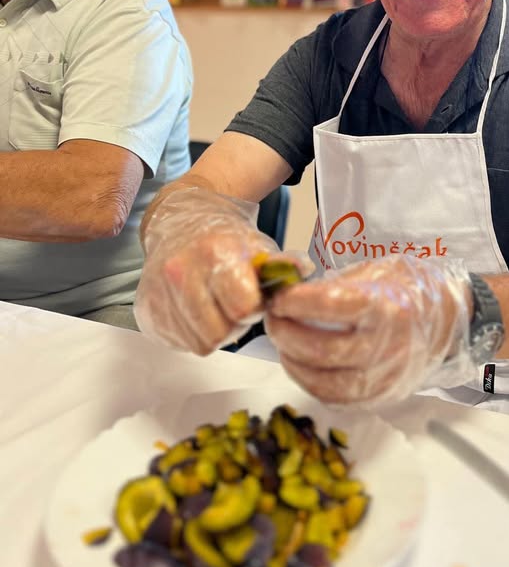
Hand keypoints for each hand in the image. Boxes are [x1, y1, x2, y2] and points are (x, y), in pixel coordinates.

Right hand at [135, 186, 296, 354]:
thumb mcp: (259, 245)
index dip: (253, 308)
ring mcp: (159, 293)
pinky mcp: (146, 310)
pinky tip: (196, 310)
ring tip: (216, 307)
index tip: (252, 298)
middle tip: (233, 305)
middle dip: (232, 324)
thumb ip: (284, 263)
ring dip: (213, 331)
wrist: (181, 222)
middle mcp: (181, 272)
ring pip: (199, 344)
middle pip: (219, 333)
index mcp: (214, 253)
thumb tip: (303, 270)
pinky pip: (178, 343)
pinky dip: (192, 332)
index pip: (242, 308)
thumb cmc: (224, 240)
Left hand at [265, 256, 472, 405]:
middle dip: (285, 334)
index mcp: (387, 306)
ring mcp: (387, 377)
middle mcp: (389, 345)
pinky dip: (311, 383)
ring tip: (283, 342)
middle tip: (273, 319)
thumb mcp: (378, 271)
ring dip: (293, 362)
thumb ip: (337, 285)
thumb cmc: (410, 290)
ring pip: (325, 382)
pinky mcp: (383, 398)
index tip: (279, 297)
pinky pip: (338, 400)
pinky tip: (301, 364)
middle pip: (322, 349)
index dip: (295, 302)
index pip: (330, 306)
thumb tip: (291, 293)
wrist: (450, 320)